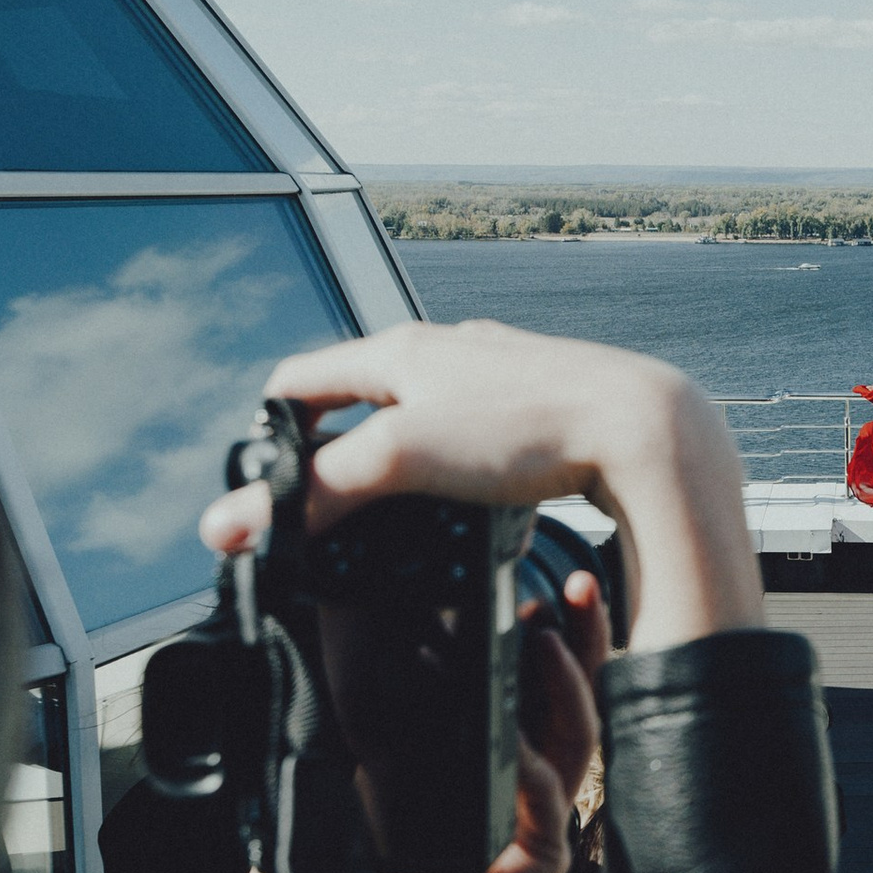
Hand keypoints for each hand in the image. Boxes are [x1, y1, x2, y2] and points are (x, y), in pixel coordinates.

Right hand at [198, 323, 763, 652]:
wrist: (641, 429)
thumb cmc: (525, 428)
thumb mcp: (400, 458)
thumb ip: (316, 488)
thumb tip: (232, 522)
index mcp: (399, 349)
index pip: (298, 379)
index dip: (267, 432)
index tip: (260, 485)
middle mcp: (444, 349)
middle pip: (357, 396)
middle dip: (331, 450)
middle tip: (322, 510)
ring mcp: (493, 373)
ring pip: (417, 413)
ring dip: (393, 458)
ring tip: (392, 512)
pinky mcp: (536, 405)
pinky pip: (470, 433)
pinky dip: (449, 467)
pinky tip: (466, 500)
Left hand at [345, 572, 610, 872]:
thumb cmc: (347, 868)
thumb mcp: (349, 772)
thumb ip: (352, 723)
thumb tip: (330, 648)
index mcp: (495, 770)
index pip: (538, 695)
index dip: (547, 642)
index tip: (533, 593)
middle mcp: (526, 797)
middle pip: (576, 706)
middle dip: (582, 641)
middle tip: (573, 589)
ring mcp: (537, 833)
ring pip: (580, 746)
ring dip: (567, 687)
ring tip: (543, 640)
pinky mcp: (535, 871)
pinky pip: (550, 809)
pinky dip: (536, 772)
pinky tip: (519, 744)